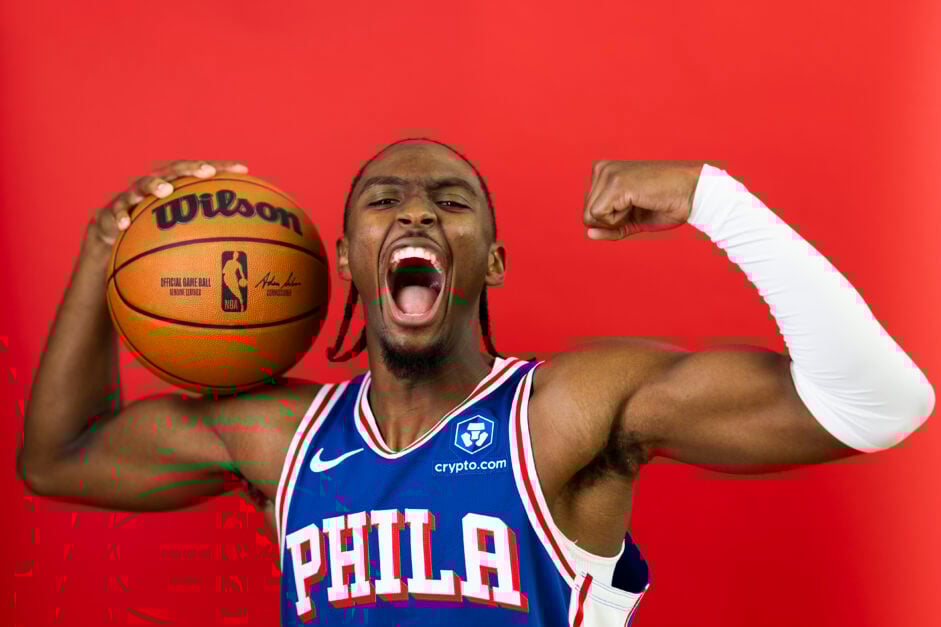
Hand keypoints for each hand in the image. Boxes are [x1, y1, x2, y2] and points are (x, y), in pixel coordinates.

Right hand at [90, 159, 249, 246]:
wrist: (113, 241)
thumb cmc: (155, 235)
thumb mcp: (182, 233)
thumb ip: (208, 234)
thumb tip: (248, 248)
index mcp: (174, 188)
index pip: (200, 173)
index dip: (222, 168)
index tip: (244, 168)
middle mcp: (154, 187)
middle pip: (173, 171)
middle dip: (190, 169)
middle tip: (206, 172)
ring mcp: (131, 198)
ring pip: (141, 186)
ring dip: (154, 185)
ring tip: (165, 191)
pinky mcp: (110, 213)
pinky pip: (114, 214)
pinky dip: (119, 217)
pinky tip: (125, 225)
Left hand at [583, 160, 702, 239]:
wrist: (692, 194)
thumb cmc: (666, 205)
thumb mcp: (632, 220)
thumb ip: (610, 228)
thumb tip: (588, 234)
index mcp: (603, 172)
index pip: (589, 211)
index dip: (611, 221)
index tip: (634, 206)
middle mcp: (602, 168)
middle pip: (587, 215)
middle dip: (612, 221)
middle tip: (638, 206)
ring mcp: (608, 174)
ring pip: (590, 216)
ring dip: (616, 220)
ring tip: (639, 203)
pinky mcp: (615, 184)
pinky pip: (599, 216)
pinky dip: (618, 220)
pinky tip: (637, 203)